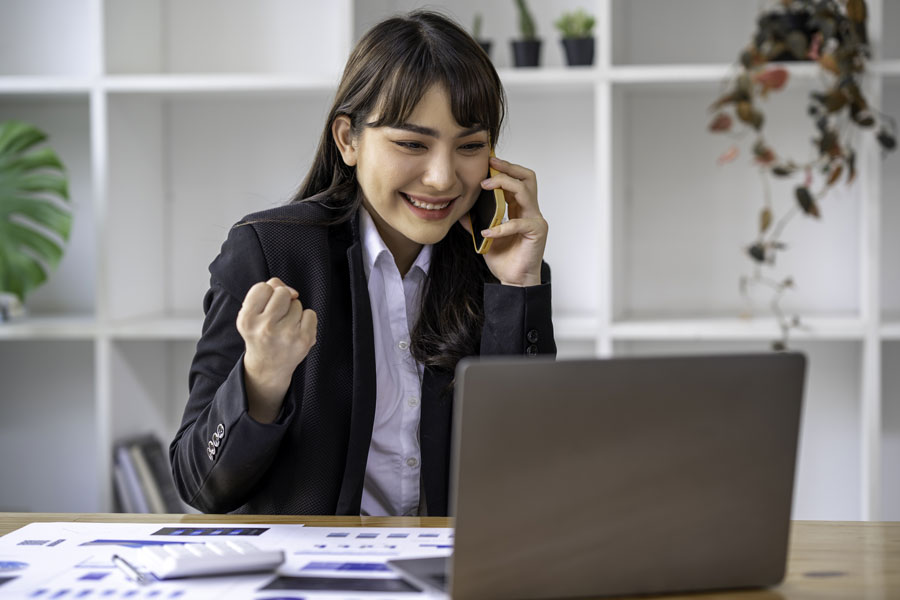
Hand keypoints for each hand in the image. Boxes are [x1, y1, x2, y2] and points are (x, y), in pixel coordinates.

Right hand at [236, 277, 316, 422]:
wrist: (268, 367)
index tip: (265, 307)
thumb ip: (267, 292)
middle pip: (282, 292)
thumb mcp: (252, 313)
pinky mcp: (304, 340)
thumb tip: (292, 291)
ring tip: (284, 327)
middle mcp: (265, 328)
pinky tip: (296, 331)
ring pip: (297, 303)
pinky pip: (310, 313)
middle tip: (277, 317)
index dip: (267, 293)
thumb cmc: (260, 333)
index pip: (263, 287)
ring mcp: (287, 335)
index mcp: (247, 320)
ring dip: (293, 312)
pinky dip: (306, 320)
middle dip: (282, 300)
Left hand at [461, 156, 547, 286]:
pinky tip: (487, 232)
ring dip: (504, 185)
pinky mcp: (536, 232)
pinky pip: (518, 223)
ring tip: (485, 187)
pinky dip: (501, 226)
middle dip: (509, 168)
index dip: (504, 168)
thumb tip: (458, 211)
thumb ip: (474, 222)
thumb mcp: (483, 237)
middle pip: (528, 177)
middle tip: (491, 164)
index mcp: (519, 208)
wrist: (514, 280)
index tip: (488, 161)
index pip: (517, 180)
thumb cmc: (503, 259)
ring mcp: (535, 220)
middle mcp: (529, 211)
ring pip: (525, 191)